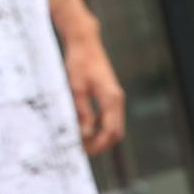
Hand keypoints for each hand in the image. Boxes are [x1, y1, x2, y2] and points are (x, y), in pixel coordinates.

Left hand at [63, 31, 125, 154]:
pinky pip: (108, 117)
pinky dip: (99, 127)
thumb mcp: (76, 88)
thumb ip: (82, 112)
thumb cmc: (78, 63)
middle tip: (80, 150)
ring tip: (80, 143)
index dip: (98, 145)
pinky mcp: (109, 96)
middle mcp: (117, 100)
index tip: (82, 151)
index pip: (111, 132)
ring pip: (113, 126)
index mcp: (112, 99)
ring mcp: (115, 98)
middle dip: (100, 144)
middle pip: (115, 132)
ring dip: (100, 137)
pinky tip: (83, 129)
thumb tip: (85, 134)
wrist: (84, 43)